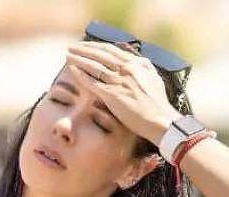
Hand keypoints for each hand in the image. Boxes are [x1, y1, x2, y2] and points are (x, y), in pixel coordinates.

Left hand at [65, 41, 181, 145]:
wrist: (160, 120)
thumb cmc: (157, 103)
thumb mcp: (153, 78)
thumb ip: (143, 66)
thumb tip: (136, 58)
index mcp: (137, 64)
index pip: (112, 50)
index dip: (96, 46)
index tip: (85, 45)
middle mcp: (127, 69)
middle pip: (100, 54)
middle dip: (84, 49)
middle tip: (71, 47)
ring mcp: (119, 81)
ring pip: (95, 66)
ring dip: (79, 59)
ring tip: (68, 55)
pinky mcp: (113, 95)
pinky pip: (93, 82)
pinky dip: (82, 75)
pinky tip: (72, 70)